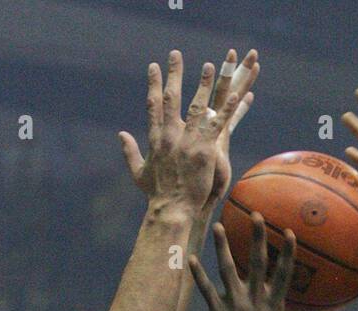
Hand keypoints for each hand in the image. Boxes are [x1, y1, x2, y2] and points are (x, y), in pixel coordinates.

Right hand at [118, 48, 258, 215]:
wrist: (172, 209)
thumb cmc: (156, 195)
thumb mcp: (138, 172)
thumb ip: (129, 151)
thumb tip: (121, 134)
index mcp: (156, 138)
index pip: (153, 105)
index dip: (153, 84)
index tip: (153, 67)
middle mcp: (170, 135)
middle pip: (172, 97)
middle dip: (174, 74)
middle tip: (176, 54)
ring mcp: (187, 141)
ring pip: (197, 106)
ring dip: (204, 84)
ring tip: (210, 66)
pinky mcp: (204, 150)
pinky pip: (218, 125)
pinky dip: (228, 110)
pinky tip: (237, 96)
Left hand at [190, 215, 332, 310]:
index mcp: (273, 309)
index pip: (283, 275)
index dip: (287, 253)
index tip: (289, 232)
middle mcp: (254, 302)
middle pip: (256, 264)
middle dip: (257, 238)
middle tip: (256, 215)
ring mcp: (234, 306)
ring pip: (228, 271)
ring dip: (222, 248)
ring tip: (219, 227)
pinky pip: (206, 291)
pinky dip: (199, 275)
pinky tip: (192, 259)